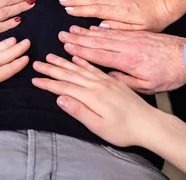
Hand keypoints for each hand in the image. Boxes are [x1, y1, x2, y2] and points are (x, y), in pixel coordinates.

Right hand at [32, 53, 159, 146]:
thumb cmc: (126, 130)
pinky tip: (76, 56)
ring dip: (65, 60)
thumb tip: (59, 98)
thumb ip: (79, 111)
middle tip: (37, 63)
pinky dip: (83, 60)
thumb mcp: (100, 127)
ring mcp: (107, 80)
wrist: (150, 124)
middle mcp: (99, 84)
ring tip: (51, 55)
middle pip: (71, 73)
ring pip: (82, 66)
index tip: (35, 79)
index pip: (65, 86)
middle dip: (52, 68)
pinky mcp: (113, 80)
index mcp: (93, 96)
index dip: (49, 82)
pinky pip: (95, 66)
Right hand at [58, 0, 173, 30]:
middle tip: (61, 0)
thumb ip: (120, 28)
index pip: (97, 10)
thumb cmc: (154, 24)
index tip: (67, 9)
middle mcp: (119, 1)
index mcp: (122, 12)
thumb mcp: (140, 31)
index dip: (81, 9)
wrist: (166, 8)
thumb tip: (102, 26)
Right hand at [58, 25, 185, 93]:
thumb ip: (125, 81)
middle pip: (97, 41)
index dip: (81, 50)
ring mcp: (131, 38)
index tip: (67, 47)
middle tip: (62, 35)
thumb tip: (108, 77)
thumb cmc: (169, 74)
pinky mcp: (137, 34)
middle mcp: (127, 46)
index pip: (98, 54)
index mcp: (127, 60)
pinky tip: (93, 26)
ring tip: (72, 28)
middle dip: (78, 38)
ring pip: (104, 33)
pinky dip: (101, 28)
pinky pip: (114, 30)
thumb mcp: (148, 86)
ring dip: (86, 31)